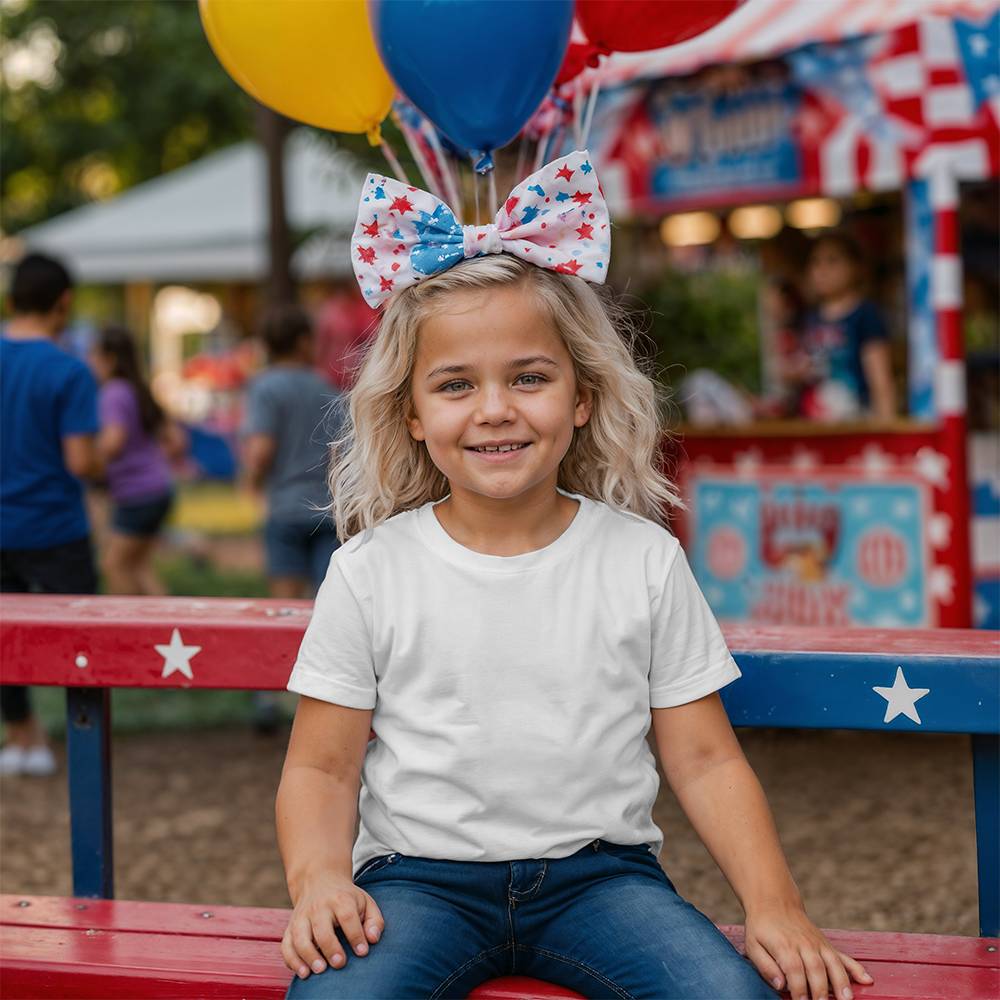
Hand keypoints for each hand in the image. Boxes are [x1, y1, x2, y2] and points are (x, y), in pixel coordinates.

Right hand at [281, 870, 384, 979]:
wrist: (319, 881)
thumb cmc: (346, 898)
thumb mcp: (365, 902)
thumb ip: (374, 920)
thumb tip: (373, 939)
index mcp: (340, 899)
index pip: (347, 916)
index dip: (355, 935)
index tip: (362, 952)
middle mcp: (318, 907)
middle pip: (321, 928)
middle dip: (330, 947)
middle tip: (340, 964)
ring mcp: (302, 917)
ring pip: (300, 937)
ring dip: (308, 955)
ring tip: (320, 970)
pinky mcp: (290, 927)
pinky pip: (286, 945)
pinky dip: (292, 960)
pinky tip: (303, 972)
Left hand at [744, 901, 873, 999]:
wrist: (774, 902)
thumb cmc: (762, 927)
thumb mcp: (752, 945)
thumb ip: (765, 966)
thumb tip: (780, 985)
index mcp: (784, 946)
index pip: (794, 970)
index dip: (799, 988)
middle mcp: (804, 945)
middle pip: (816, 969)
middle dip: (821, 990)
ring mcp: (818, 944)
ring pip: (833, 963)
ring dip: (841, 982)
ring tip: (846, 999)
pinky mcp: (826, 944)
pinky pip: (844, 956)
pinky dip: (856, 968)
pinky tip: (867, 979)